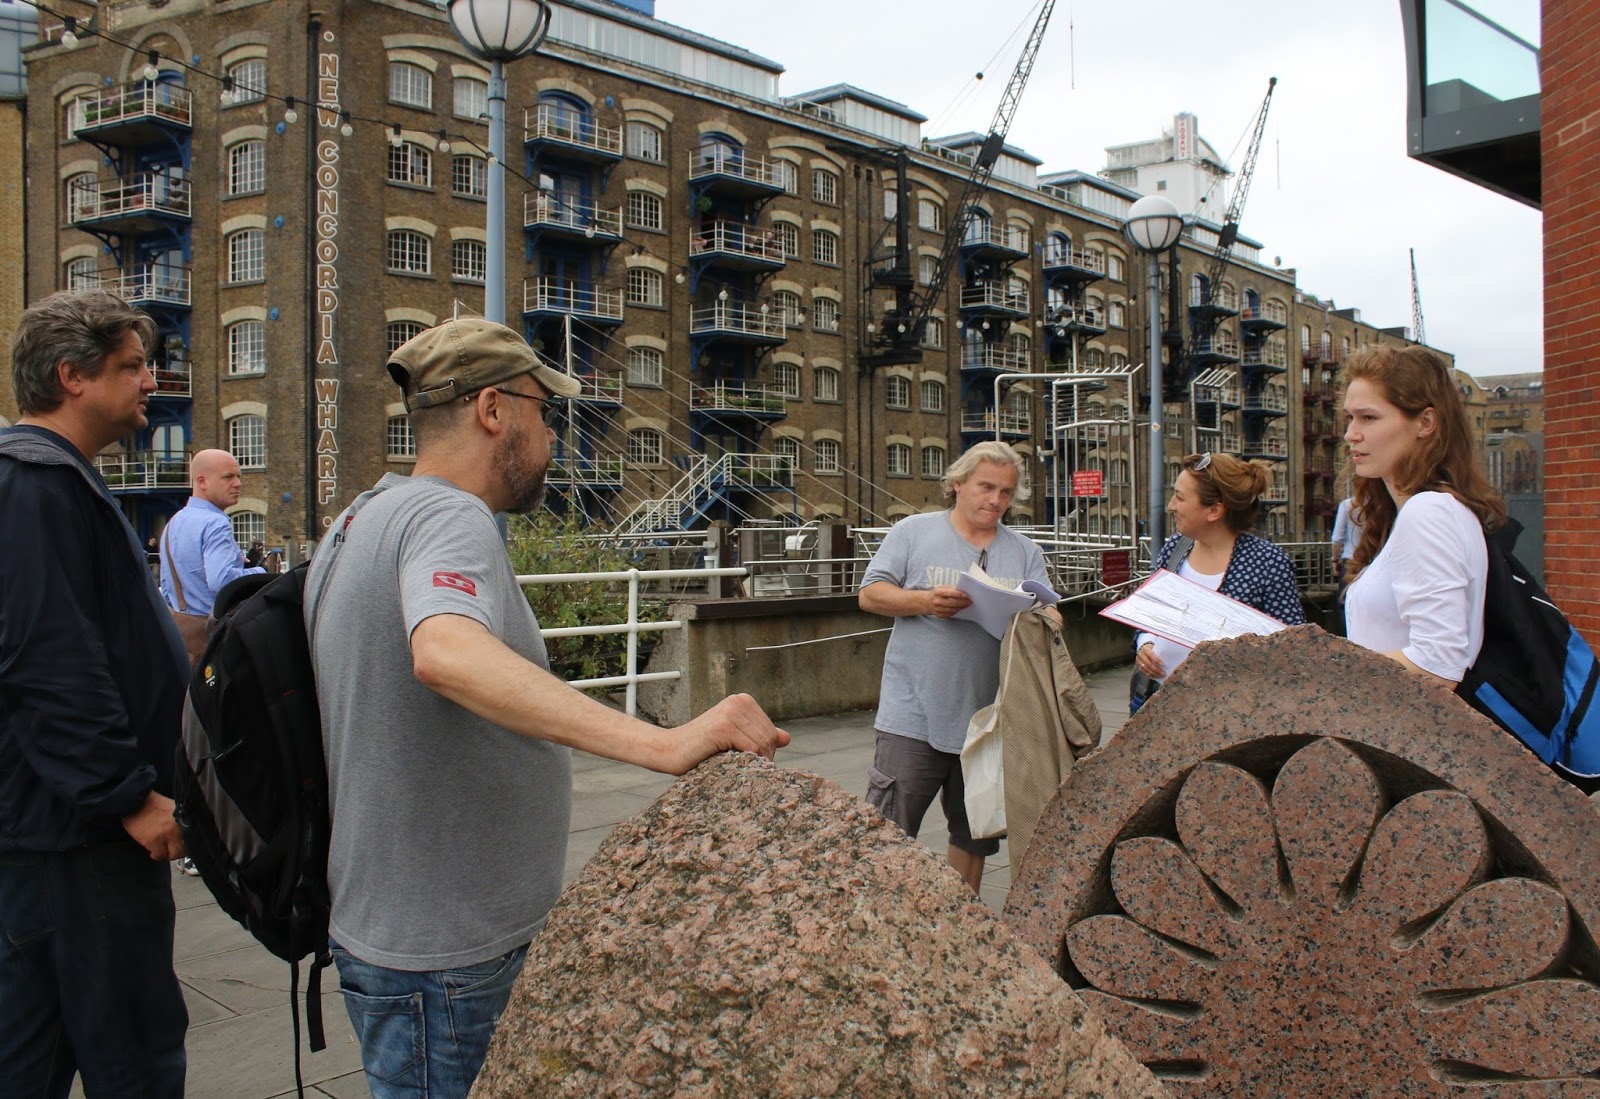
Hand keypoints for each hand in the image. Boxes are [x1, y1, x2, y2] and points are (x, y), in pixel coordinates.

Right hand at [121, 791, 185, 860]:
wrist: (136, 803)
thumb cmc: (155, 805)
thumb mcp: (175, 809)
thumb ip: (183, 821)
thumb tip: (190, 834)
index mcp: (185, 819)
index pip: (195, 838)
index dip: (191, 844)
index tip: (186, 845)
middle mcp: (178, 828)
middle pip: (185, 849)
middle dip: (179, 851)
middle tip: (174, 848)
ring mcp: (166, 835)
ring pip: (173, 855)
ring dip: (168, 853)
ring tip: (163, 847)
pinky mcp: (153, 842)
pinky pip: (159, 855)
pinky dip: (157, 854)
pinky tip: (154, 847)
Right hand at [665, 693, 790, 773]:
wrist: (670, 750)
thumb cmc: (701, 748)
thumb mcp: (734, 738)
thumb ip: (758, 735)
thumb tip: (786, 738)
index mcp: (742, 701)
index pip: (771, 731)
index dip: (764, 752)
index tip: (747, 761)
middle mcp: (738, 702)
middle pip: (768, 738)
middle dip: (761, 758)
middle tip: (742, 768)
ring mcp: (730, 712)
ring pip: (762, 744)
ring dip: (753, 762)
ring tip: (734, 765)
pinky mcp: (723, 726)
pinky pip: (750, 749)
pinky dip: (744, 761)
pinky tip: (727, 762)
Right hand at [925, 585, 972, 618]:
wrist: (926, 601)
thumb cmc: (937, 593)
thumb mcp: (943, 587)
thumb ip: (952, 589)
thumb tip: (963, 591)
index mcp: (938, 592)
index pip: (950, 593)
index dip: (959, 594)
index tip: (966, 595)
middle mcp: (937, 601)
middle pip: (952, 603)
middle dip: (963, 602)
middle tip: (970, 601)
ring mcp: (937, 609)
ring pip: (952, 610)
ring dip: (961, 608)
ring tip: (966, 605)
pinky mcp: (939, 615)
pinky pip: (950, 614)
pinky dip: (956, 611)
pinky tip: (960, 608)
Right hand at [1135, 641, 1165, 679]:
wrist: (1143, 649)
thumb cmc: (1152, 649)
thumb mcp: (1155, 648)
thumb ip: (1159, 653)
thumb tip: (1168, 660)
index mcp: (1145, 649)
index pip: (1151, 655)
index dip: (1156, 660)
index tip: (1163, 665)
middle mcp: (1140, 655)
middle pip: (1148, 664)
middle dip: (1156, 669)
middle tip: (1163, 673)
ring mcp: (1138, 661)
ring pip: (1146, 669)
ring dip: (1154, 673)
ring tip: (1161, 675)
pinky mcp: (1138, 666)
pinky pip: (1144, 672)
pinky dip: (1151, 675)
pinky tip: (1156, 676)